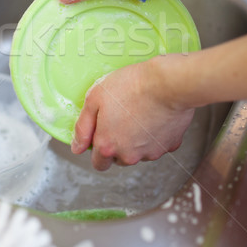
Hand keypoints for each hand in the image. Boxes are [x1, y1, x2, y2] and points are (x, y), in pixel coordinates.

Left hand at [71, 57, 194, 170]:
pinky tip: (154, 116)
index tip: (103, 133)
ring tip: (138, 114)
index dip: (98, 148)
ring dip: (136, 141)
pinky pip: (158, 144)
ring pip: (139, 153)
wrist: (167, 83)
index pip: (99, 163)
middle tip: (121, 120)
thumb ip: (82, 127)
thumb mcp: (94, 99)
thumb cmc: (131, 86)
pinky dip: (155, 134)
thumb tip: (76, 147)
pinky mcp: (169, 145)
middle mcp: (129, 155)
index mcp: (107, 146)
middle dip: (117, 145)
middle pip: (119, 159)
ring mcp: (150, 152)